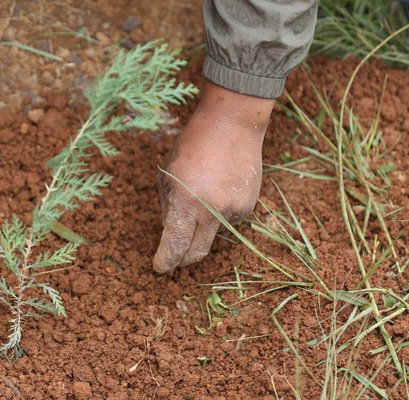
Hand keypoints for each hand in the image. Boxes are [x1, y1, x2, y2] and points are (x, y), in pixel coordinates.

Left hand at [153, 80, 274, 272]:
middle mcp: (212, 211)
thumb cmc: (192, 146)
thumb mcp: (167, 176)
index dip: (166, 261)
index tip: (160, 267)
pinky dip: (219, 213)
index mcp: (186, 202)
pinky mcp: (248, 207)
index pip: (175, 246)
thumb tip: (171, 236)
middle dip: (183, 258)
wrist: (232, 124)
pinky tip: (219, 188)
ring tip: (202, 193)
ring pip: (212, 234)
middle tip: (174, 256)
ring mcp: (233, 210)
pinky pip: (228, 220)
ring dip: (202, 226)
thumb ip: (169, 209)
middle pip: (196, 252)